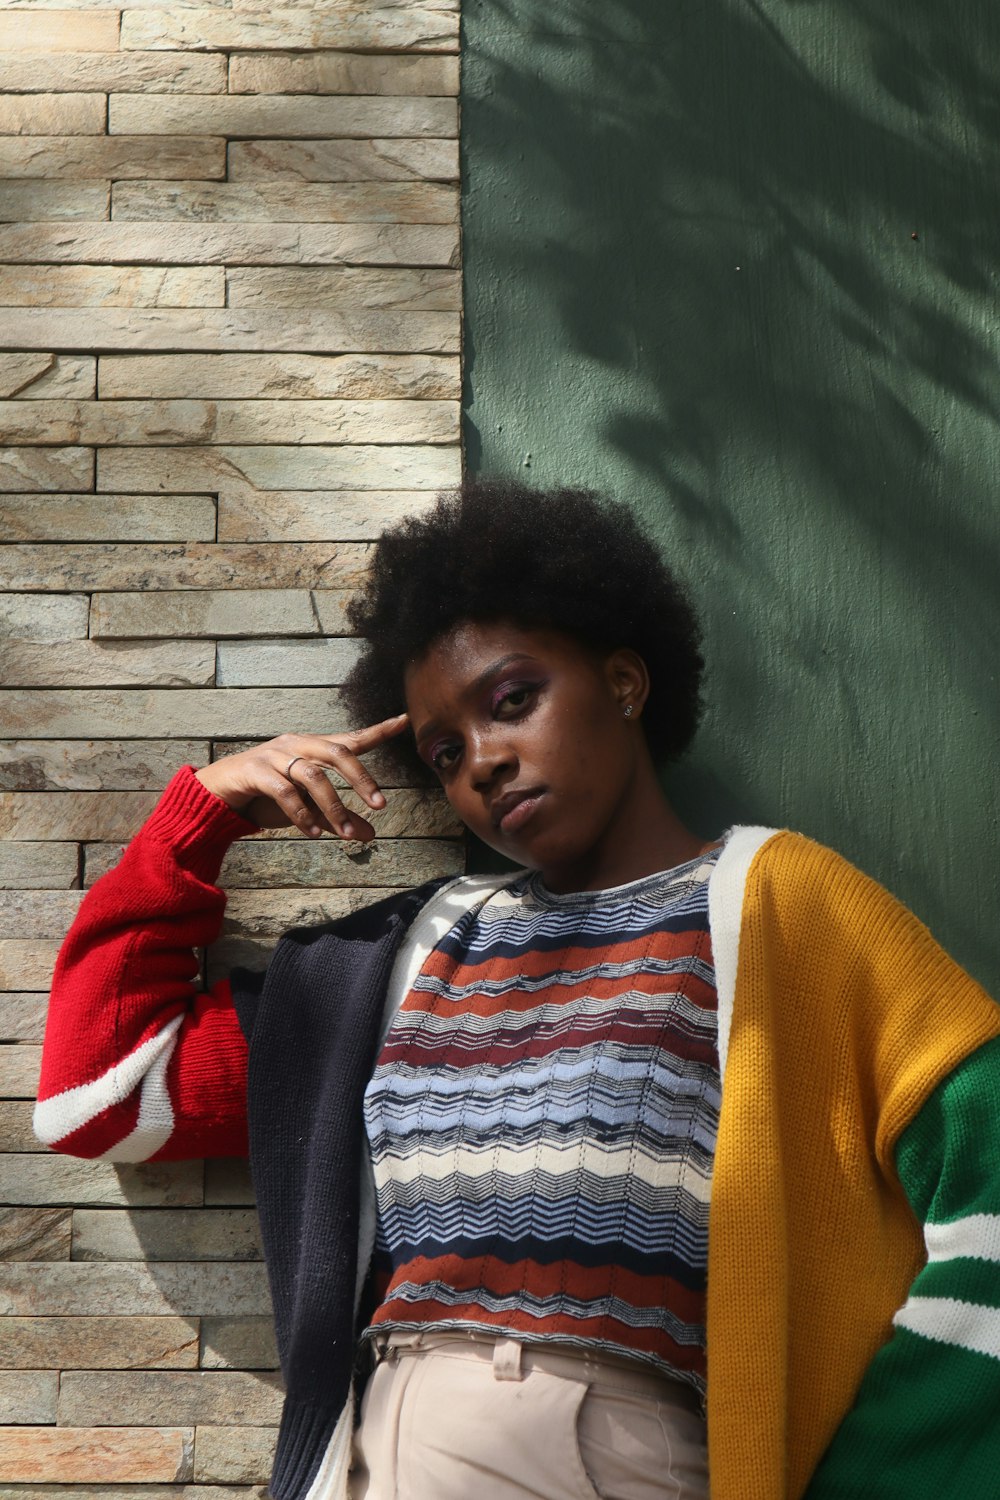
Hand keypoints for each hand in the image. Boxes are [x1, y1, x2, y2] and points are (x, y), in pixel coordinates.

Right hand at [194, 715, 408, 842]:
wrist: (218, 793)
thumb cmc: (267, 795)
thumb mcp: (308, 808)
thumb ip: (338, 817)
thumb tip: (370, 834)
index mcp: (312, 747)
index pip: (351, 738)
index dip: (379, 730)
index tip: (405, 721)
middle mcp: (297, 745)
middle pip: (338, 753)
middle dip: (361, 779)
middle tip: (380, 805)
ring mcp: (275, 755)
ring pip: (313, 776)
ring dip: (333, 807)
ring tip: (344, 834)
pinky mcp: (255, 771)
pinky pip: (284, 791)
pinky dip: (302, 814)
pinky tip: (314, 832)